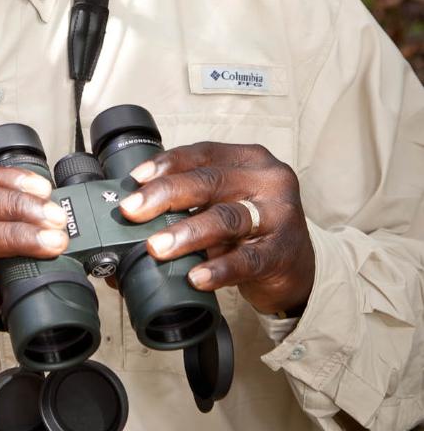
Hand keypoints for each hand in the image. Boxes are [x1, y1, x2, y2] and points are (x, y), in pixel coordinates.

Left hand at [118, 142, 314, 315]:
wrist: (298, 268)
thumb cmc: (252, 228)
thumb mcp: (228, 200)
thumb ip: (194, 198)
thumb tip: (137, 209)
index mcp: (250, 159)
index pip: (204, 154)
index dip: (167, 164)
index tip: (135, 179)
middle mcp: (268, 180)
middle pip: (210, 182)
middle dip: (165, 196)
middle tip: (132, 212)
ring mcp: (280, 216)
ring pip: (226, 219)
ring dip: (186, 233)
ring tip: (156, 247)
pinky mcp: (283, 253)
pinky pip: (246, 260)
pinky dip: (218, 268)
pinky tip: (195, 277)